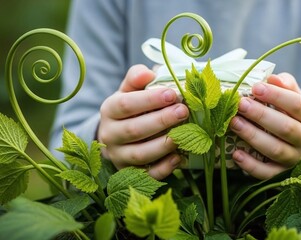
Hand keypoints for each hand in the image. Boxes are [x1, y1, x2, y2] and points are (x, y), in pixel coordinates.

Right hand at [97, 64, 188, 178]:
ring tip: (184, 134)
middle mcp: (109, 135)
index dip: (149, 100)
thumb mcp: (130, 90)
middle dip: (161, 121)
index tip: (172, 94)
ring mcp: (118, 157)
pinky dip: (163, 168)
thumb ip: (137, 78)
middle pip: (134, 130)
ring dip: (163, 145)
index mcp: (109, 110)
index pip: (125, 105)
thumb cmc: (132, 108)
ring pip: (139, 155)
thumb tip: (149, 73)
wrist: (118, 136)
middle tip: (183, 111)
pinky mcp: (129, 174)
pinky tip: (179, 157)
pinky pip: (146, 175)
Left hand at [230, 73, 300, 178]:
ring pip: (275, 150)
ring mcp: (294, 159)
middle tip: (241, 104)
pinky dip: (250, 165)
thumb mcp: (293, 97)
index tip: (256, 87)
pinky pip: (266, 173)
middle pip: (285, 128)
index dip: (277, 96)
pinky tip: (236, 154)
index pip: (297, 105)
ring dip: (253, 136)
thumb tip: (272, 77)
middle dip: (261, 115)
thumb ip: (285, 85)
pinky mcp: (281, 174)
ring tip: (234, 123)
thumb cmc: (291, 115)